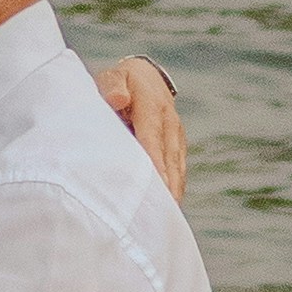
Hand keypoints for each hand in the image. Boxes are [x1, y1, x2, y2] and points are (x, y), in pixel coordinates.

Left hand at [97, 59, 188, 198]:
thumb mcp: (113, 77)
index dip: (154, 158)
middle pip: (168, 156)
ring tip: (167, 214)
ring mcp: (176, 135)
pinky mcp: (178, 146)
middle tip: (163, 208)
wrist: (146, 78)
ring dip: (173, 188)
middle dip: (167, 182)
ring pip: (177, 165)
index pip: (152, 135)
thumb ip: (112, 85)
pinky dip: (176, 186)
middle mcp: (169, 122)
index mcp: (152, 105)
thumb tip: (116, 99)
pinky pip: (179, 168)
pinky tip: (169, 206)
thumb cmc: (121, 82)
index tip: (157, 180)